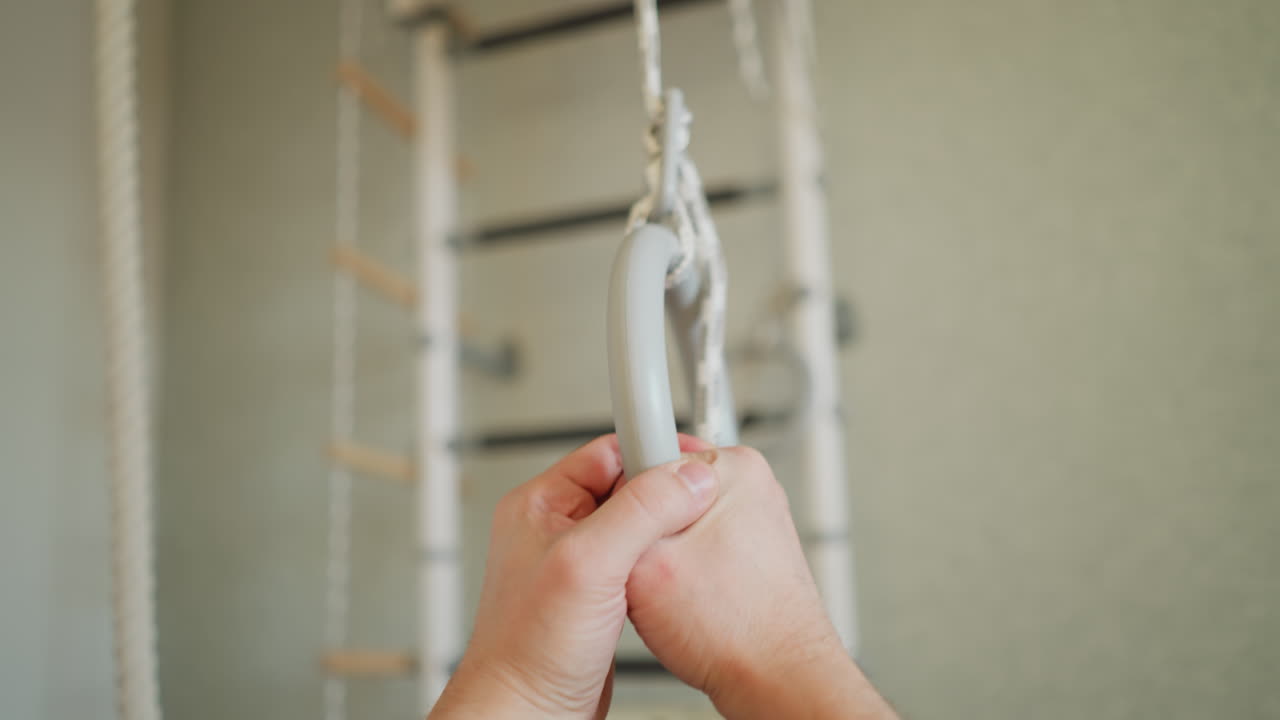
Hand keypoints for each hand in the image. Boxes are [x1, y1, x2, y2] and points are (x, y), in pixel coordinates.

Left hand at [429, 435, 718, 718]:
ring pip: (638, 528)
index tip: (695, 465)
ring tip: (687, 546)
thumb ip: (639, 512)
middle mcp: (556, 530)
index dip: (655, 452)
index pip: (610, 451)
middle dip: (667, 498)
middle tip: (700, 508)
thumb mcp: (588, 564)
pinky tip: (671, 582)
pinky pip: (640, 566)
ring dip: (666, 536)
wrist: (527, 716)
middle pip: (629, 487)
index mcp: (541, 505)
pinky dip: (661, 569)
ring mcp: (577, 567)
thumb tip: (688, 476)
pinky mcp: (596, 600)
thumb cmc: (528, 650)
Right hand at [626, 444, 896, 719]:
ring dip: (664, 552)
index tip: (618, 522)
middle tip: (652, 569)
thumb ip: (619, 516)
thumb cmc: (734, 633)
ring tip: (678, 589)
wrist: (778, 679)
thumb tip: (603, 489)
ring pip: (678, 519)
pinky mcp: (754, 547)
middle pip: (662, 487)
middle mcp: (751, 484)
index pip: (649, 450)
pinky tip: (692, 596)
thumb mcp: (645, 565)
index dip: (623, 496)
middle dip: (644, 526)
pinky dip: (687, 569)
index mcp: (732, 467)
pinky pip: (700, 544)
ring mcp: (756, 516)